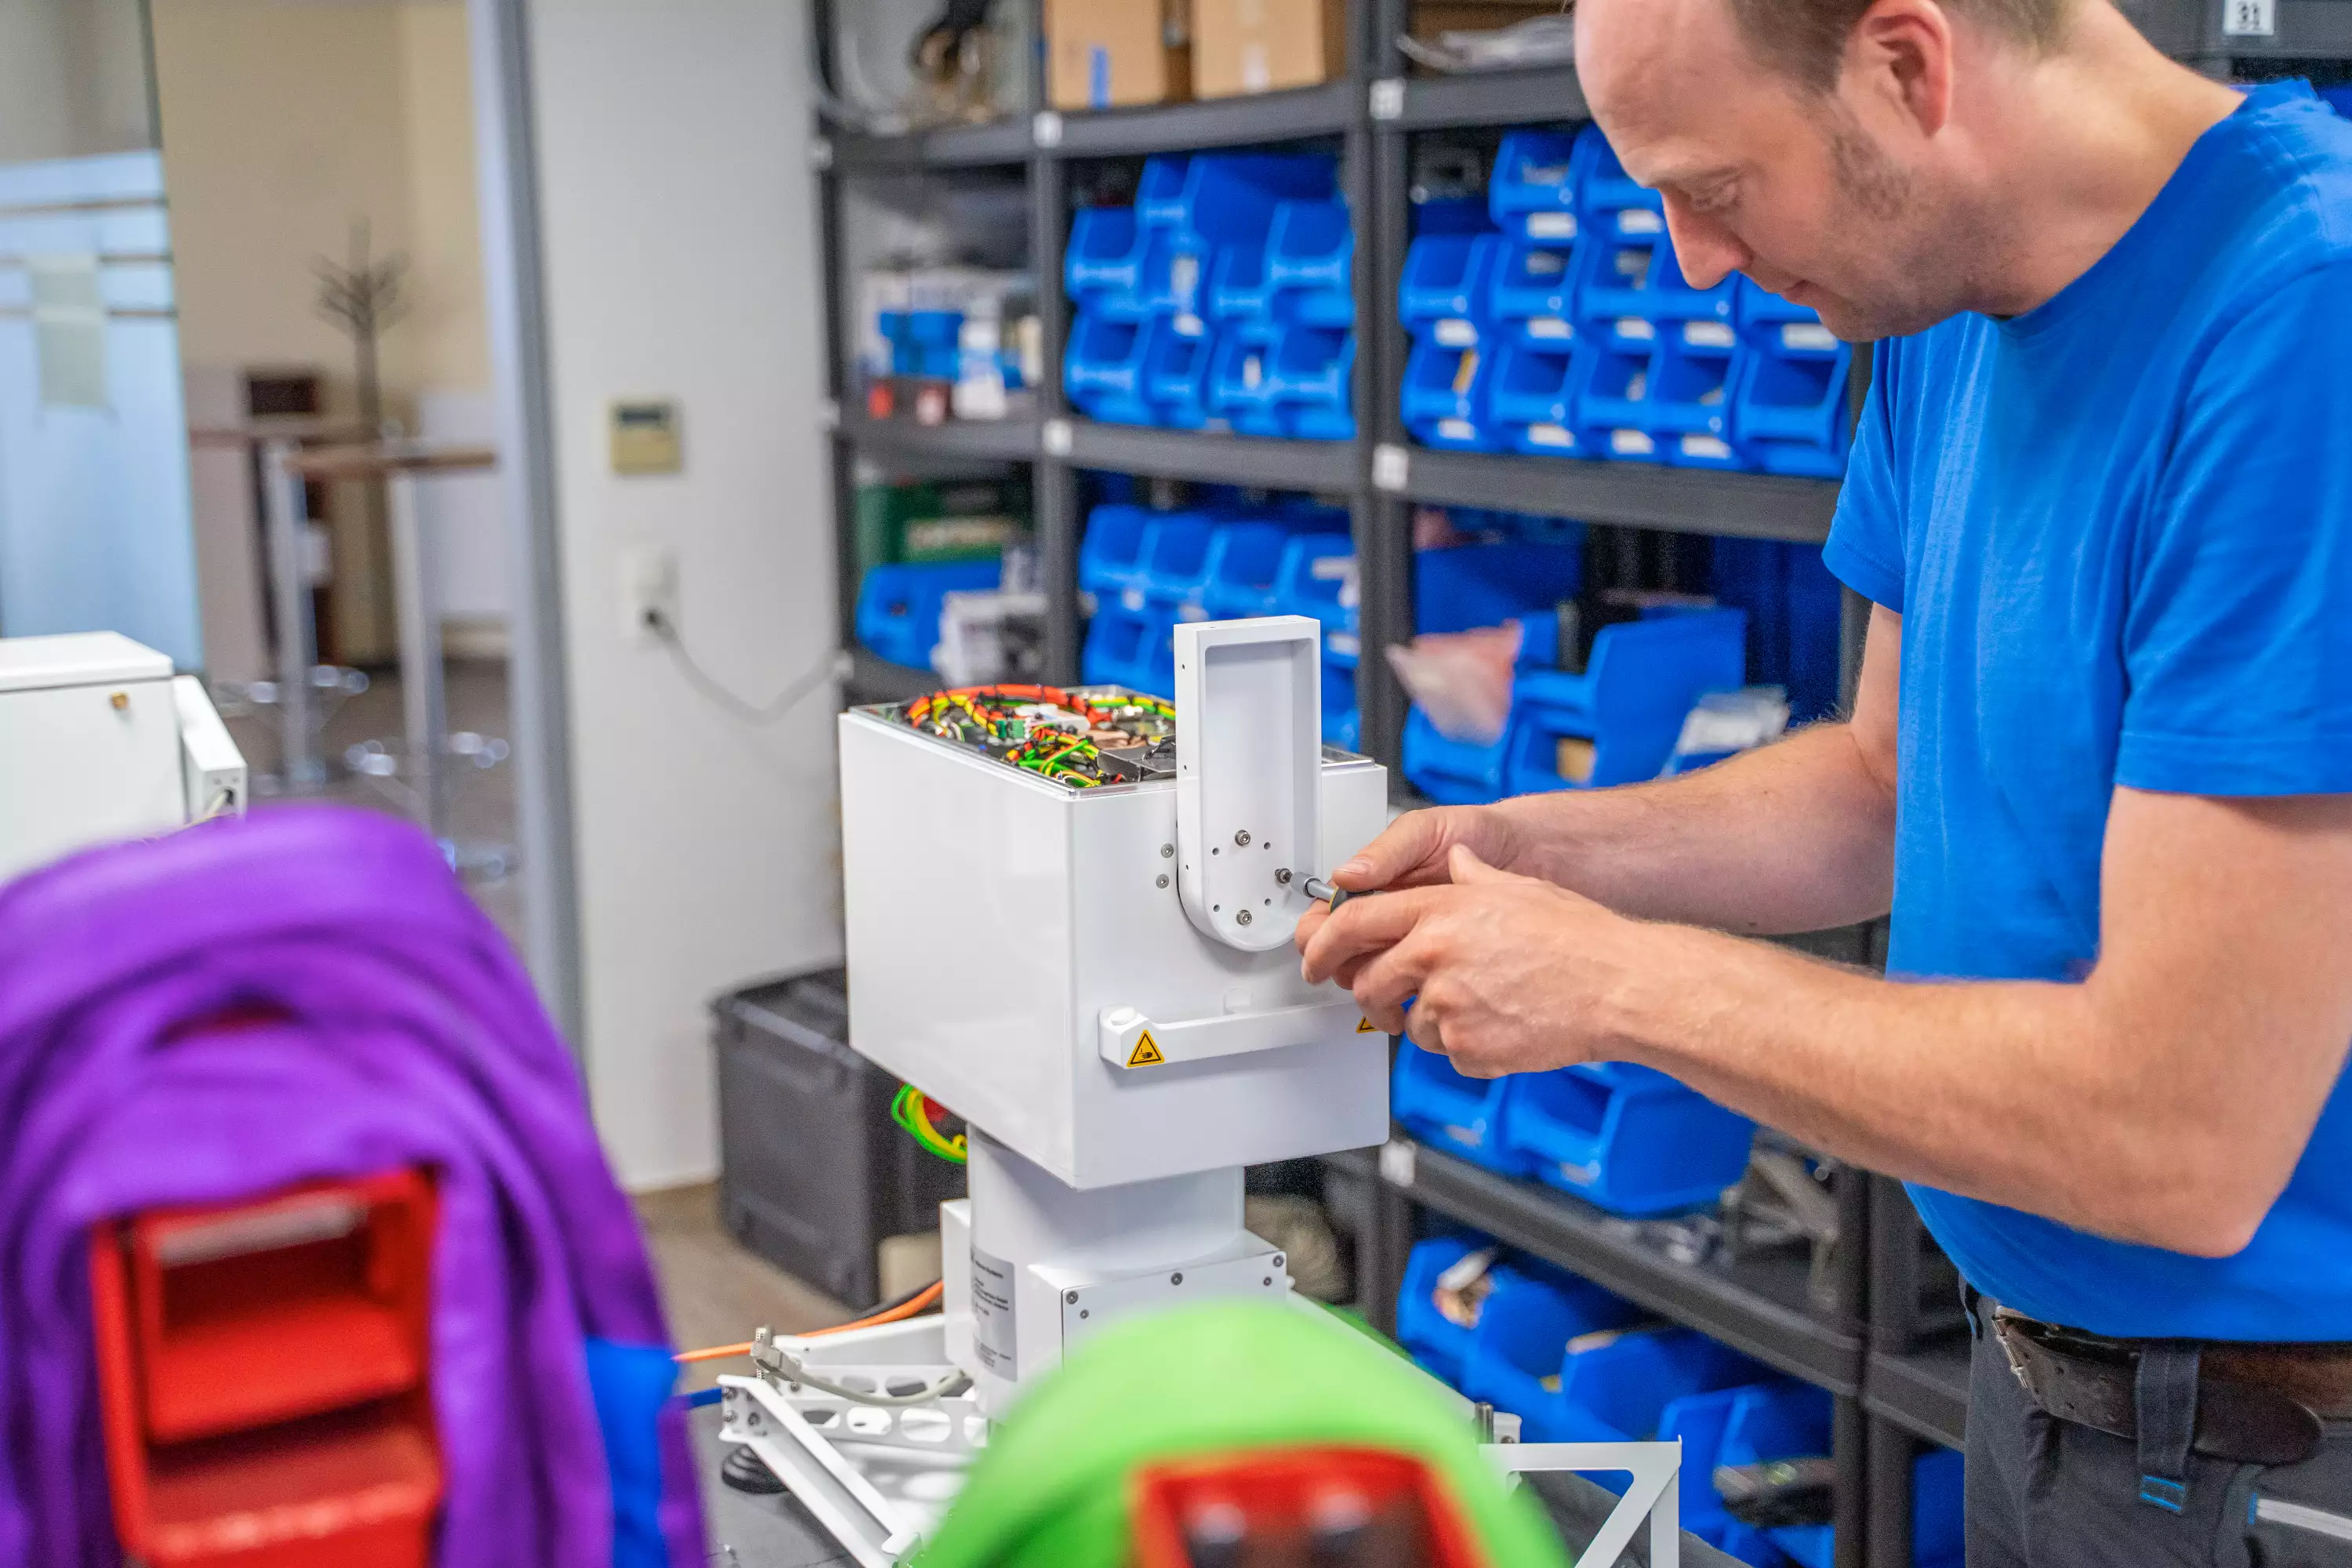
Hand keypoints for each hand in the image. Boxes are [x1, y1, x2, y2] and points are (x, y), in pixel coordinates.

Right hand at [1293, 804, 1526, 984]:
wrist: (1534, 854)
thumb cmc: (1479, 834)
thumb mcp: (1427, 831)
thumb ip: (1386, 852)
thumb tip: (1346, 875)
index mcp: (1372, 885)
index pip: (1325, 918)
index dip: (1318, 936)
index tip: (1324, 947)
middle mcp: (1387, 916)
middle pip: (1339, 954)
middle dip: (1338, 965)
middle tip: (1354, 970)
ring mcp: (1411, 942)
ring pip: (1368, 976)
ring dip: (1368, 984)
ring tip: (1385, 984)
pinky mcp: (1439, 963)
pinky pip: (1410, 986)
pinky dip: (1405, 992)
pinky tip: (1415, 991)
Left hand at [1301, 844, 1652, 1077]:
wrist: (1620, 985)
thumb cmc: (1579, 937)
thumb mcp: (1517, 888)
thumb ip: (1472, 875)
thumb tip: (1454, 862)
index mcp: (1439, 912)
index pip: (1354, 923)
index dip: (1323, 943)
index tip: (1313, 958)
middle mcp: (1435, 956)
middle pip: (1367, 983)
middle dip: (1370, 996)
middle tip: (1384, 1003)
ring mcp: (1448, 1005)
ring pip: (1408, 1023)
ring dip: (1429, 1021)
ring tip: (1480, 1005)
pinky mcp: (1467, 1047)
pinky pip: (1446, 1052)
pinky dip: (1466, 1044)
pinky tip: (1500, 1024)